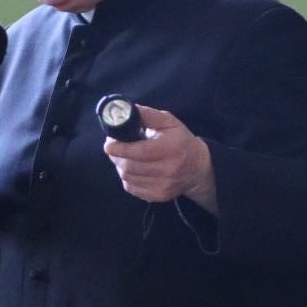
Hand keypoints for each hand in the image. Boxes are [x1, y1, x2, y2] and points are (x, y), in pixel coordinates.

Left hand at [103, 105, 217, 214]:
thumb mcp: (169, 122)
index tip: (109, 144)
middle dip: (116, 156)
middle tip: (113, 147)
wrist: (197, 167)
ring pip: (128, 178)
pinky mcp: (158, 196)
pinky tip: (133, 168)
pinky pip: (132, 188)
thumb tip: (125, 111)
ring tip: (124, 156)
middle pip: (130, 166)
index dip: (121, 148)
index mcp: (171, 148)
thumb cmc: (180, 141)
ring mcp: (163, 186)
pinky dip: (127, 177)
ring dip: (120, 166)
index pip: (141, 152)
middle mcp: (168, 169)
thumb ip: (147, 115)